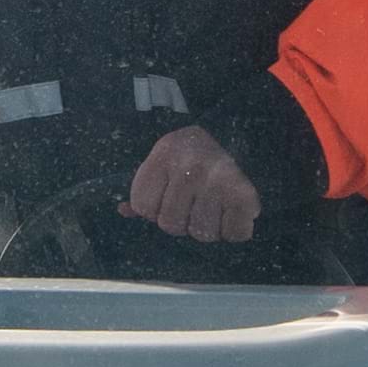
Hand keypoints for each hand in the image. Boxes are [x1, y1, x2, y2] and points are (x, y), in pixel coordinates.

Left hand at [124, 125, 262, 243]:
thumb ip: (145, 190)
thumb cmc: (190, 159)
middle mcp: (191, 167)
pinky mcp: (244, 194)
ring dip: (207, 228)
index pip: (144, 207)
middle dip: (181, 220)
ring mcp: (219, 180)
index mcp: (165, 155)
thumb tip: (123, 210)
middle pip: (171, 224)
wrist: (233, 132)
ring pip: (201, 233)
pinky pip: (234, 234)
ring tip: (213, 206)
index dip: (154, 208)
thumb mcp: (162, 164)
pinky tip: (231, 213)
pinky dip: (234, 230)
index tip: (168, 193)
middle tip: (194, 201)